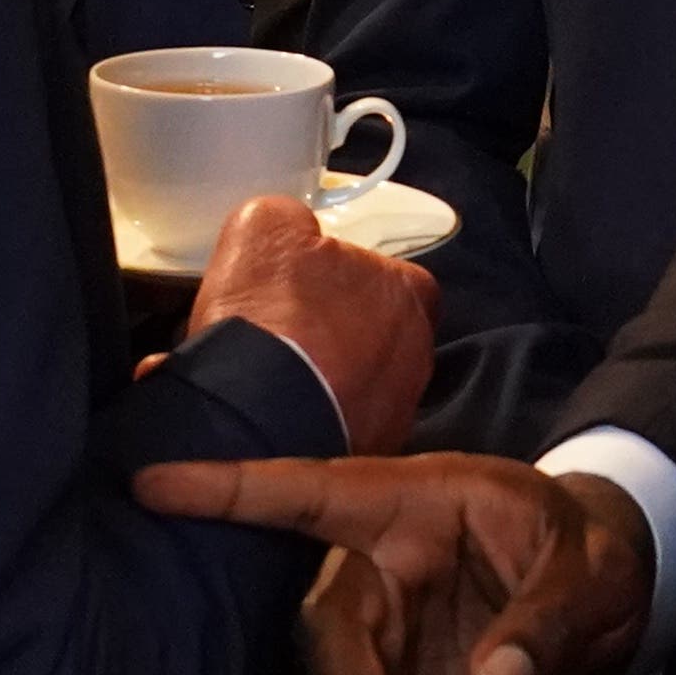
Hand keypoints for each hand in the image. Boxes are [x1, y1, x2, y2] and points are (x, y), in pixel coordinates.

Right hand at [127, 452, 653, 674]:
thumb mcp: (590, 564)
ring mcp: (372, 631)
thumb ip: (546, 614)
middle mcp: (366, 567)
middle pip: (323, 636)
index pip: (302, 492)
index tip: (150, 487)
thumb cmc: (583, 547)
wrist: (600, 592)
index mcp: (401, 504)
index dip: (227, 492)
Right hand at [184, 192, 434, 450]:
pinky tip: (269, 411)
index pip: (385, 275)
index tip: (299, 287)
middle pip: (371, 332)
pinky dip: (308, 416)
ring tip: (267, 377)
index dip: (337, 278)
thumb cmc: (272, 315)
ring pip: (354, 383)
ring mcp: (397, 412)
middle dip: (330, 332)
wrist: (257, 415)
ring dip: (318, 377)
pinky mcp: (365, 455)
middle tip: (279, 333)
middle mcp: (418, 354)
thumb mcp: (264, 227)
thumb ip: (285, 219)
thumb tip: (286, 230)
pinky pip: (336, 424)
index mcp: (410, 293)